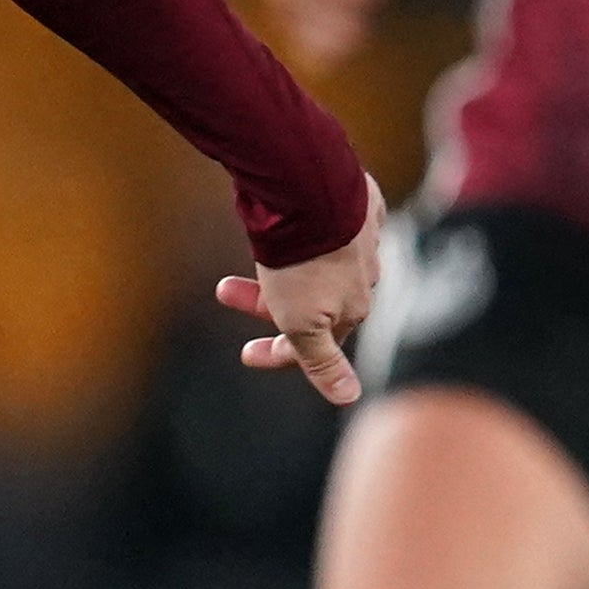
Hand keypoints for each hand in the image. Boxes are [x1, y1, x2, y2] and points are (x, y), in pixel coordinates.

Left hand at [216, 184, 385, 406]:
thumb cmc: (303, 262)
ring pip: (322, 262)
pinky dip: (314, 231)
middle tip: (225, 290)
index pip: (315, 345)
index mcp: (353, 309)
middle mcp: (364, 276)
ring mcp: (363, 238)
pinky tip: (298, 221)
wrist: (311, 191)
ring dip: (282, 266)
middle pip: (313, 301)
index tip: (245, 354)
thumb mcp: (303, 322)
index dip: (278, 354)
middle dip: (265, 303)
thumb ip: (323, 360)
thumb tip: (350, 397)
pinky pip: (339, 223)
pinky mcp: (361, 204)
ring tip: (253, 250)